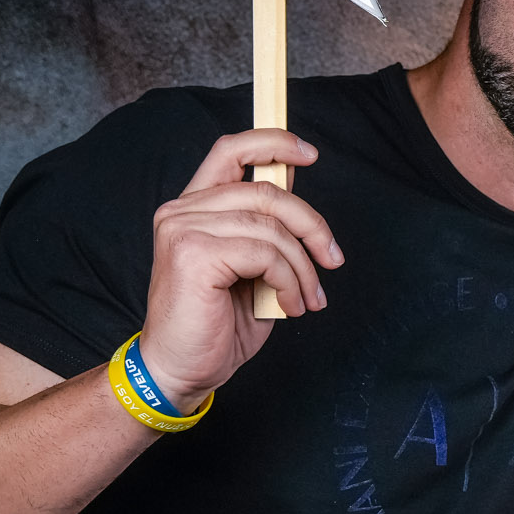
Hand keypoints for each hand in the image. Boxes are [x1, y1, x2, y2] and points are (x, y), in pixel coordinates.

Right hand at [140, 130, 343, 407]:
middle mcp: (182, 211)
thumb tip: (300, 204)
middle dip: (312, 225)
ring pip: (272, 227)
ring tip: (308, 298)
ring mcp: (183, 230)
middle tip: (332, 259)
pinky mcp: (194, 255)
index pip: (230, 150)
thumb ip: (266, 232)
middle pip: (267, 191)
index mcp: (194, 208)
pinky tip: (289, 306)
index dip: (273, 142)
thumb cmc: (216, 325)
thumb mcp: (251, 268)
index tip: (310, 153)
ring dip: (303, 267)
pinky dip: (290, 281)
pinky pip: (266, 254)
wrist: (181, 370)